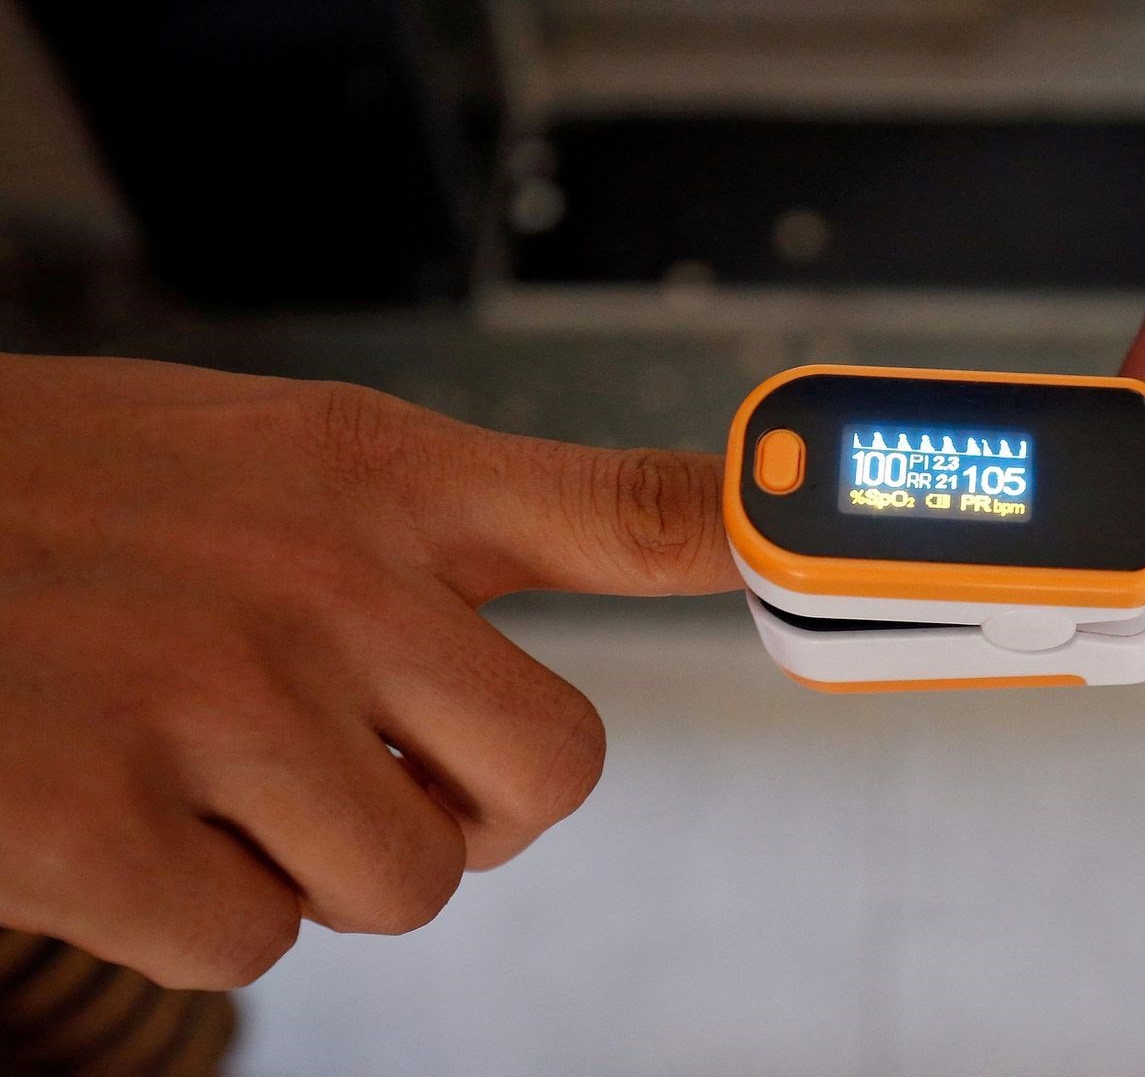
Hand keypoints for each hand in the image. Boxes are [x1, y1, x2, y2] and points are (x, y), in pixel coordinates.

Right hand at [0, 354, 736, 986]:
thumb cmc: (77, 493)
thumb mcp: (285, 454)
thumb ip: (463, 520)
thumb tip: (638, 564)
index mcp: (380, 477)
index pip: (628, 508)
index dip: (752, 538)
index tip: (818, 555)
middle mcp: (326, 580)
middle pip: (552, 776)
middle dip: (478, 804)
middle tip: (386, 768)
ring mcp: (215, 703)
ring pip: (405, 882)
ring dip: (320, 856)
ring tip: (212, 765)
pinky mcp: (97, 822)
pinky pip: (257, 940)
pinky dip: (200, 907)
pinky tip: (125, 809)